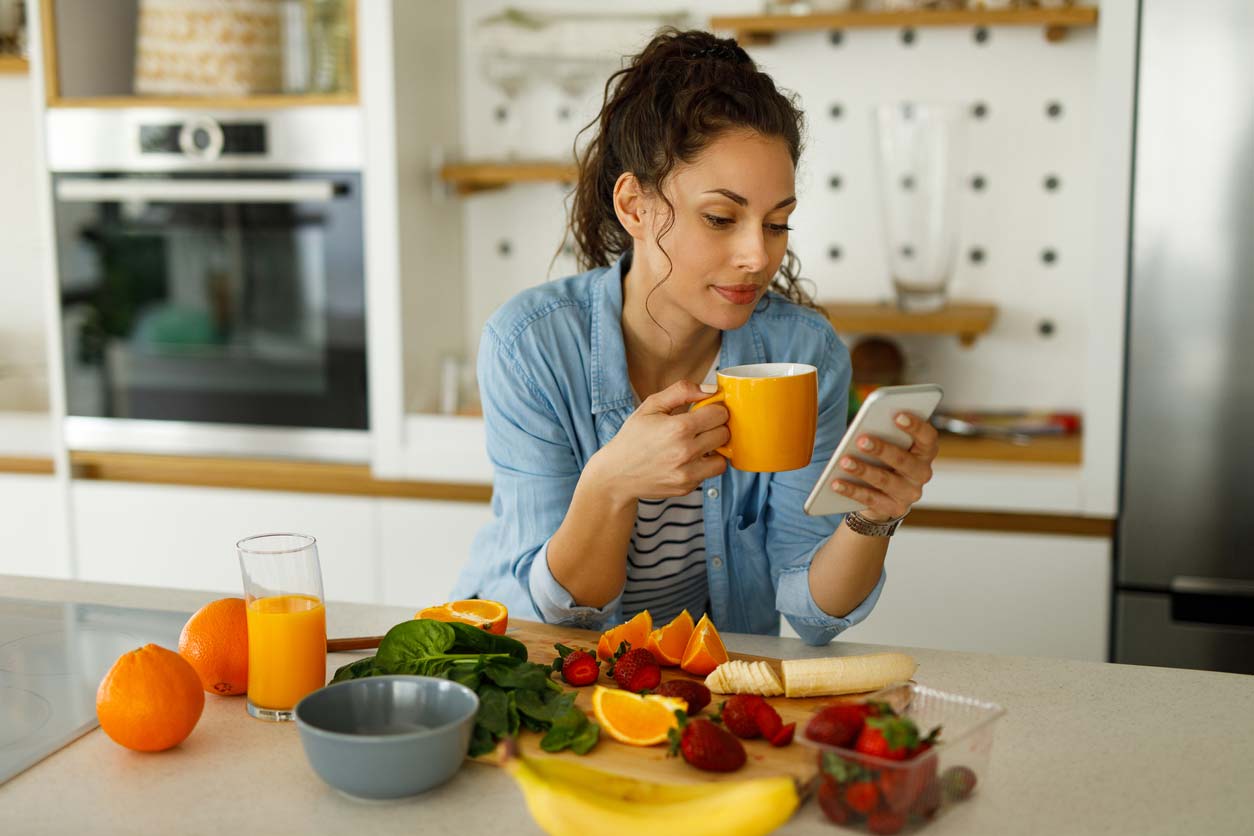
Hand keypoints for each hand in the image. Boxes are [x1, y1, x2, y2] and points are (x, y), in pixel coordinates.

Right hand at [587, 380, 728, 505]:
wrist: (616, 474)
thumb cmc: (634, 436)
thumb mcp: (651, 406)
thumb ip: (682, 391)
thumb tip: (711, 389)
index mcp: (678, 428)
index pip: (719, 413)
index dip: (715, 408)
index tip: (706, 410)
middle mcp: (685, 452)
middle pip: (724, 433)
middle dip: (716, 427)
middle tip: (702, 426)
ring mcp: (687, 473)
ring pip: (723, 457)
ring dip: (715, 448)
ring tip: (699, 443)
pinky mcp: (687, 487)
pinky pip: (710, 473)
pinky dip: (704, 464)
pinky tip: (689, 458)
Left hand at [830, 412, 938, 522]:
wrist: (883, 495)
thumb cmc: (883, 459)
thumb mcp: (888, 444)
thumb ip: (884, 434)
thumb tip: (864, 429)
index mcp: (925, 451)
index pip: (927, 437)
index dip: (916, 426)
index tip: (897, 415)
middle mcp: (922, 473)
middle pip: (904, 460)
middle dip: (881, 449)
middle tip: (861, 439)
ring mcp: (910, 493)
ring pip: (885, 480)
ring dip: (863, 470)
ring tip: (843, 461)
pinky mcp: (894, 508)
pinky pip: (870, 499)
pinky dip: (851, 490)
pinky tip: (836, 483)